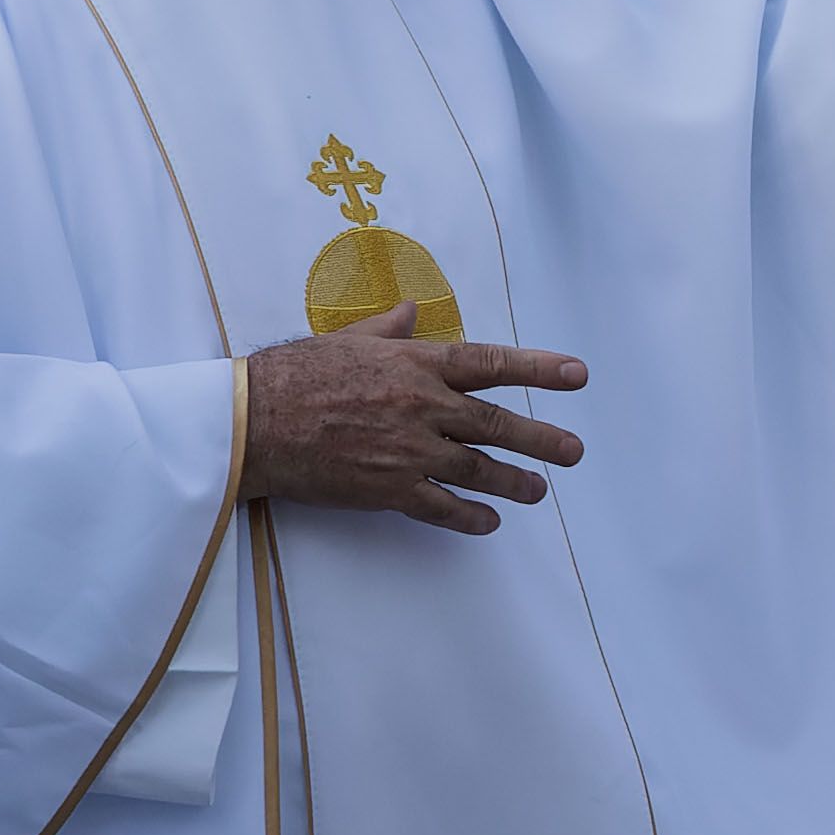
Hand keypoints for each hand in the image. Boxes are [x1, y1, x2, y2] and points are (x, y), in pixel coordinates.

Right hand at [239, 324, 591, 535]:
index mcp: (416, 363)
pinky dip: (469, 517)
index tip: (577, 376)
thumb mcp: (348, 339)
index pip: (491, 363)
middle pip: (496, 424)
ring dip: (514, 483)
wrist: (257, 422)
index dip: (539, 370)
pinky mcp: (389, 489)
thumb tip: (412, 312)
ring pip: (477, 470)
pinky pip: (442, 508)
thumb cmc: (296, 374)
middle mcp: (423, 406)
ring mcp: (409, 451)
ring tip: (539, 490)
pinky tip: (488, 522)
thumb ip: (389, 330)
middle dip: (541, 439)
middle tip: (574, 451)